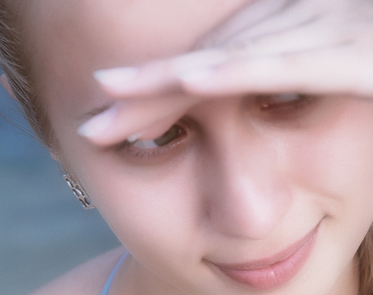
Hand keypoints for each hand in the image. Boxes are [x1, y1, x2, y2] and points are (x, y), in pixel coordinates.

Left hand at [79, 0, 372, 144]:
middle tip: (90, 115)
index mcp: (302, 38)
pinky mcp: (357, 51)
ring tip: (110, 97)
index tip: (116, 121)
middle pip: (212, 55)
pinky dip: (235, 71)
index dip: (163, 93)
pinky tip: (189, 82)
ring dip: (169, 77)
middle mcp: (307, 24)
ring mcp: (332, 30)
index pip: (218, 66)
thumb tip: (271, 128)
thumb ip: (312, 96)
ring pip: (236, 54)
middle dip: (147, 86)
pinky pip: (287, 61)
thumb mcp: (352, 80)